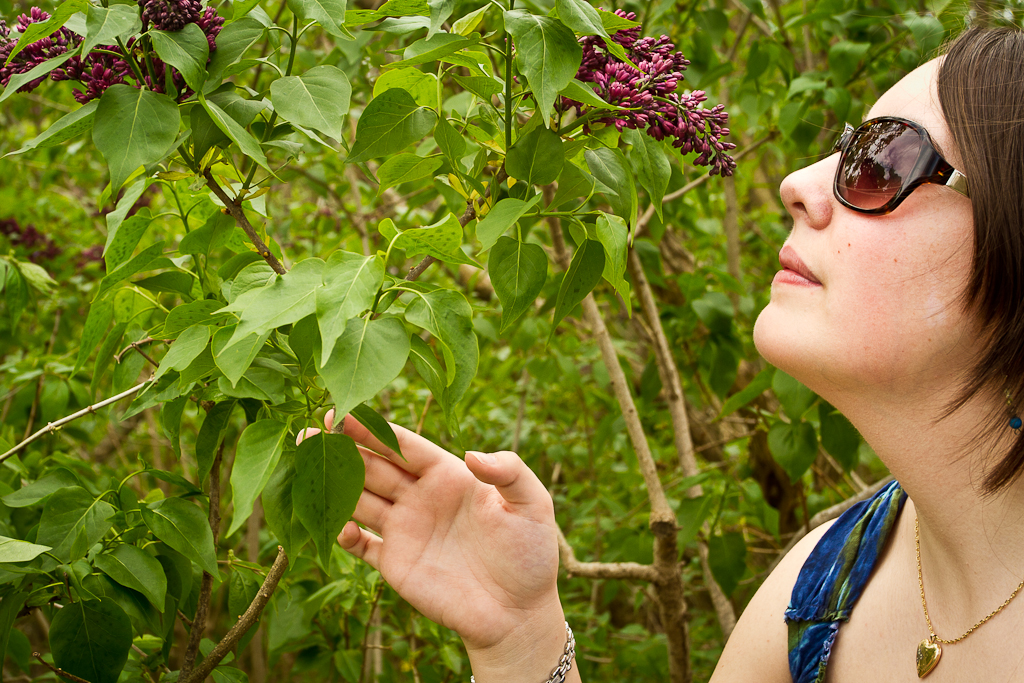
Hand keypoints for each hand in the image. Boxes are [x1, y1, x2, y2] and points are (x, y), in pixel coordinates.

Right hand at [297, 411, 567, 671]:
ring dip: (333, 484)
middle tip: (309, 433)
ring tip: (305, 468)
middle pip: (373, 465)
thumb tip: (471, 455)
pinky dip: (343, 533)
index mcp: (449, 474)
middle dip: (341, 449)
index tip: (342, 413)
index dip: (373, 428)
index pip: (402, 445)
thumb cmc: (531, 553)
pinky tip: (336, 524)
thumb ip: (509, 472)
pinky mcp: (394, 562)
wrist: (518, 612)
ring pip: (360, 498)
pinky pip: (359, 544)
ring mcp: (405, 528)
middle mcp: (420, 496)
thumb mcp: (532, 504)